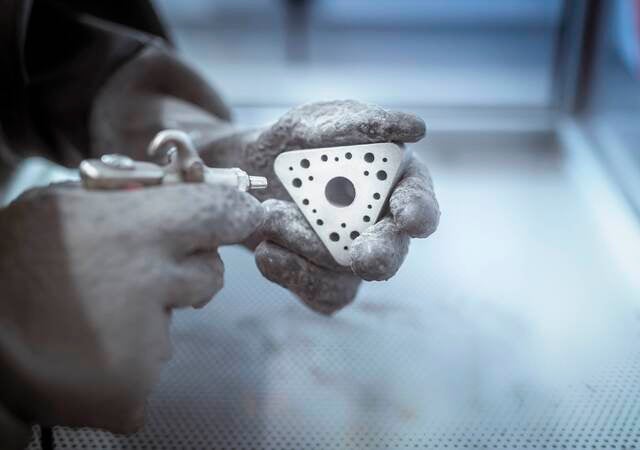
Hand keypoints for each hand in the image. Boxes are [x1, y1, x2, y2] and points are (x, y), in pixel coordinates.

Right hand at [0, 183, 262, 431]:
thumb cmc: (13, 260)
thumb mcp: (65, 204)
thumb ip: (129, 198)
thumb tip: (184, 191)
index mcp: (137, 230)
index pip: (221, 213)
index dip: (235, 214)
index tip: (242, 215)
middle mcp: (152, 285)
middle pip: (210, 274)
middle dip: (187, 272)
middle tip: (139, 275)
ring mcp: (145, 343)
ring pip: (174, 323)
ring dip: (146, 319)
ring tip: (91, 315)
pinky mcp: (131, 391)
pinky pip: (149, 366)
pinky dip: (124, 360)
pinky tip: (85, 350)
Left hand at [204, 100, 439, 313]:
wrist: (246, 173)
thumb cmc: (292, 143)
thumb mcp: (317, 122)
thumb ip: (361, 123)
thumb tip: (413, 126)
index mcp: (391, 182)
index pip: (417, 200)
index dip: (418, 210)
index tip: (407, 216)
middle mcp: (378, 225)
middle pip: (392, 250)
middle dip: (381, 254)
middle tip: (363, 257)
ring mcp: (351, 257)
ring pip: (347, 276)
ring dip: (307, 248)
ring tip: (270, 215)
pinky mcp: (321, 280)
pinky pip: (318, 294)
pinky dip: (290, 273)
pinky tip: (267, 251)